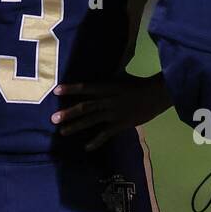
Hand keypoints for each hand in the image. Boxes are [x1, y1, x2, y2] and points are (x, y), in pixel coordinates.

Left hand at [51, 73, 169, 149]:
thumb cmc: (140, 84)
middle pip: (85, 107)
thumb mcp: (122, 76)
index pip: (86, 87)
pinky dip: (96, 141)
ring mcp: (114, 113)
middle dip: (68, 113)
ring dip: (76, 126)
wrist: (157, 95)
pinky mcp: (121, 124)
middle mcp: (108, 100)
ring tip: (62, 132)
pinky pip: (105, 134)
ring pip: (91, 120)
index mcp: (108, 87)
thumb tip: (101, 64)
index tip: (56, 91)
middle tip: (53, 119)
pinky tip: (86, 147)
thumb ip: (109, 75)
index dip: (71, 89)